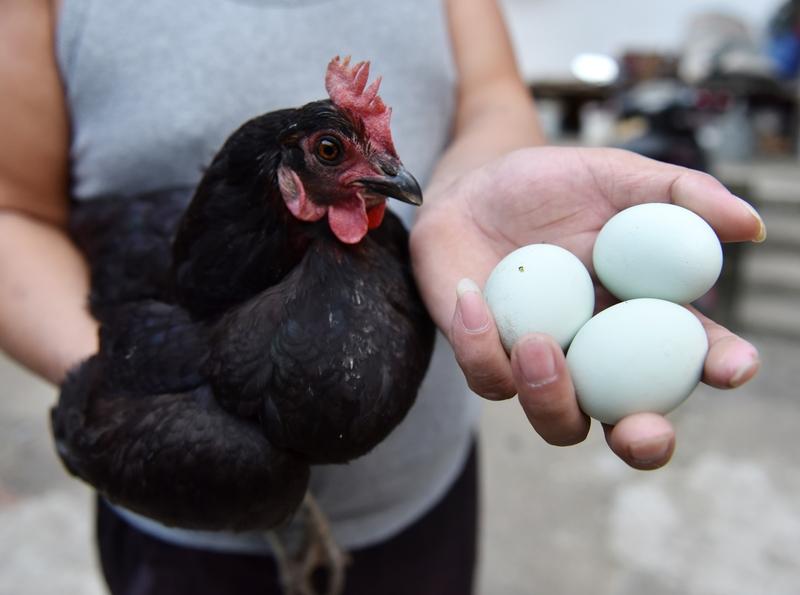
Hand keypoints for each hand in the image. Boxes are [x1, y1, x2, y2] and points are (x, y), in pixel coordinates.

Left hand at [410, 146, 764, 469]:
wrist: (473, 186)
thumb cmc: (550, 185)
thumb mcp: (614, 177)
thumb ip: (678, 195)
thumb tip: (749, 226)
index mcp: (639, 317)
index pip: (691, 355)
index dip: (719, 367)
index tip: (733, 367)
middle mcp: (596, 355)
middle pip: (628, 422)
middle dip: (643, 441)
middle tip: (643, 431)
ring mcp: (540, 366)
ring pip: (557, 420)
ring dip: (553, 396)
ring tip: (541, 343)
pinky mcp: (485, 359)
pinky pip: (489, 377)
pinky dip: (480, 344)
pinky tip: (472, 294)